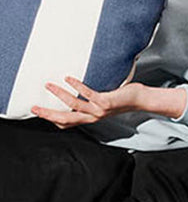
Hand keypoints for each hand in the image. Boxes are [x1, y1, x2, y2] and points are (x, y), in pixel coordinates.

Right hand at [31, 75, 145, 128]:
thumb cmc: (119, 98)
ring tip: (48, 85)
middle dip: (48, 114)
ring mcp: (99, 110)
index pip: (67, 123)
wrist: (139, 100)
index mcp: (89, 117)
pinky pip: (88, 94)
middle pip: (66, 119)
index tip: (38, 112)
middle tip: (33, 108)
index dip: (52, 119)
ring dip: (59, 95)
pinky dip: (77, 86)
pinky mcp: (106, 102)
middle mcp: (93, 116)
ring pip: (74, 106)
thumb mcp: (100, 102)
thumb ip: (87, 100)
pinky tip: (68, 78)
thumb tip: (72, 89)